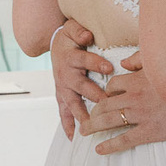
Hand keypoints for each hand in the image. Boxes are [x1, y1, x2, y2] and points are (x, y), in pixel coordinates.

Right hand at [50, 23, 112, 140]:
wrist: (56, 45)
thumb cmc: (70, 37)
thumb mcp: (73, 28)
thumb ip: (79, 31)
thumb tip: (87, 36)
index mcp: (71, 57)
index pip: (85, 60)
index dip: (96, 63)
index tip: (109, 68)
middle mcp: (66, 74)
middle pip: (79, 86)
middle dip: (93, 95)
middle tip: (105, 104)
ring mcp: (63, 87)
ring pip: (72, 102)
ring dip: (80, 115)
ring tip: (88, 127)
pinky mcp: (62, 95)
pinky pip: (63, 112)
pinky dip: (67, 125)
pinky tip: (73, 137)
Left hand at [82, 55, 165, 155]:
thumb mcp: (161, 63)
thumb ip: (141, 59)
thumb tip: (124, 63)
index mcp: (137, 79)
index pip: (112, 85)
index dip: (104, 93)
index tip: (102, 99)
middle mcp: (135, 97)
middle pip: (104, 104)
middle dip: (92, 112)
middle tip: (84, 118)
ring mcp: (141, 115)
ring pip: (109, 121)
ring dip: (93, 126)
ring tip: (84, 131)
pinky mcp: (149, 131)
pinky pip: (124, 140)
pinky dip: (109, 145)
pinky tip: (99, 149)